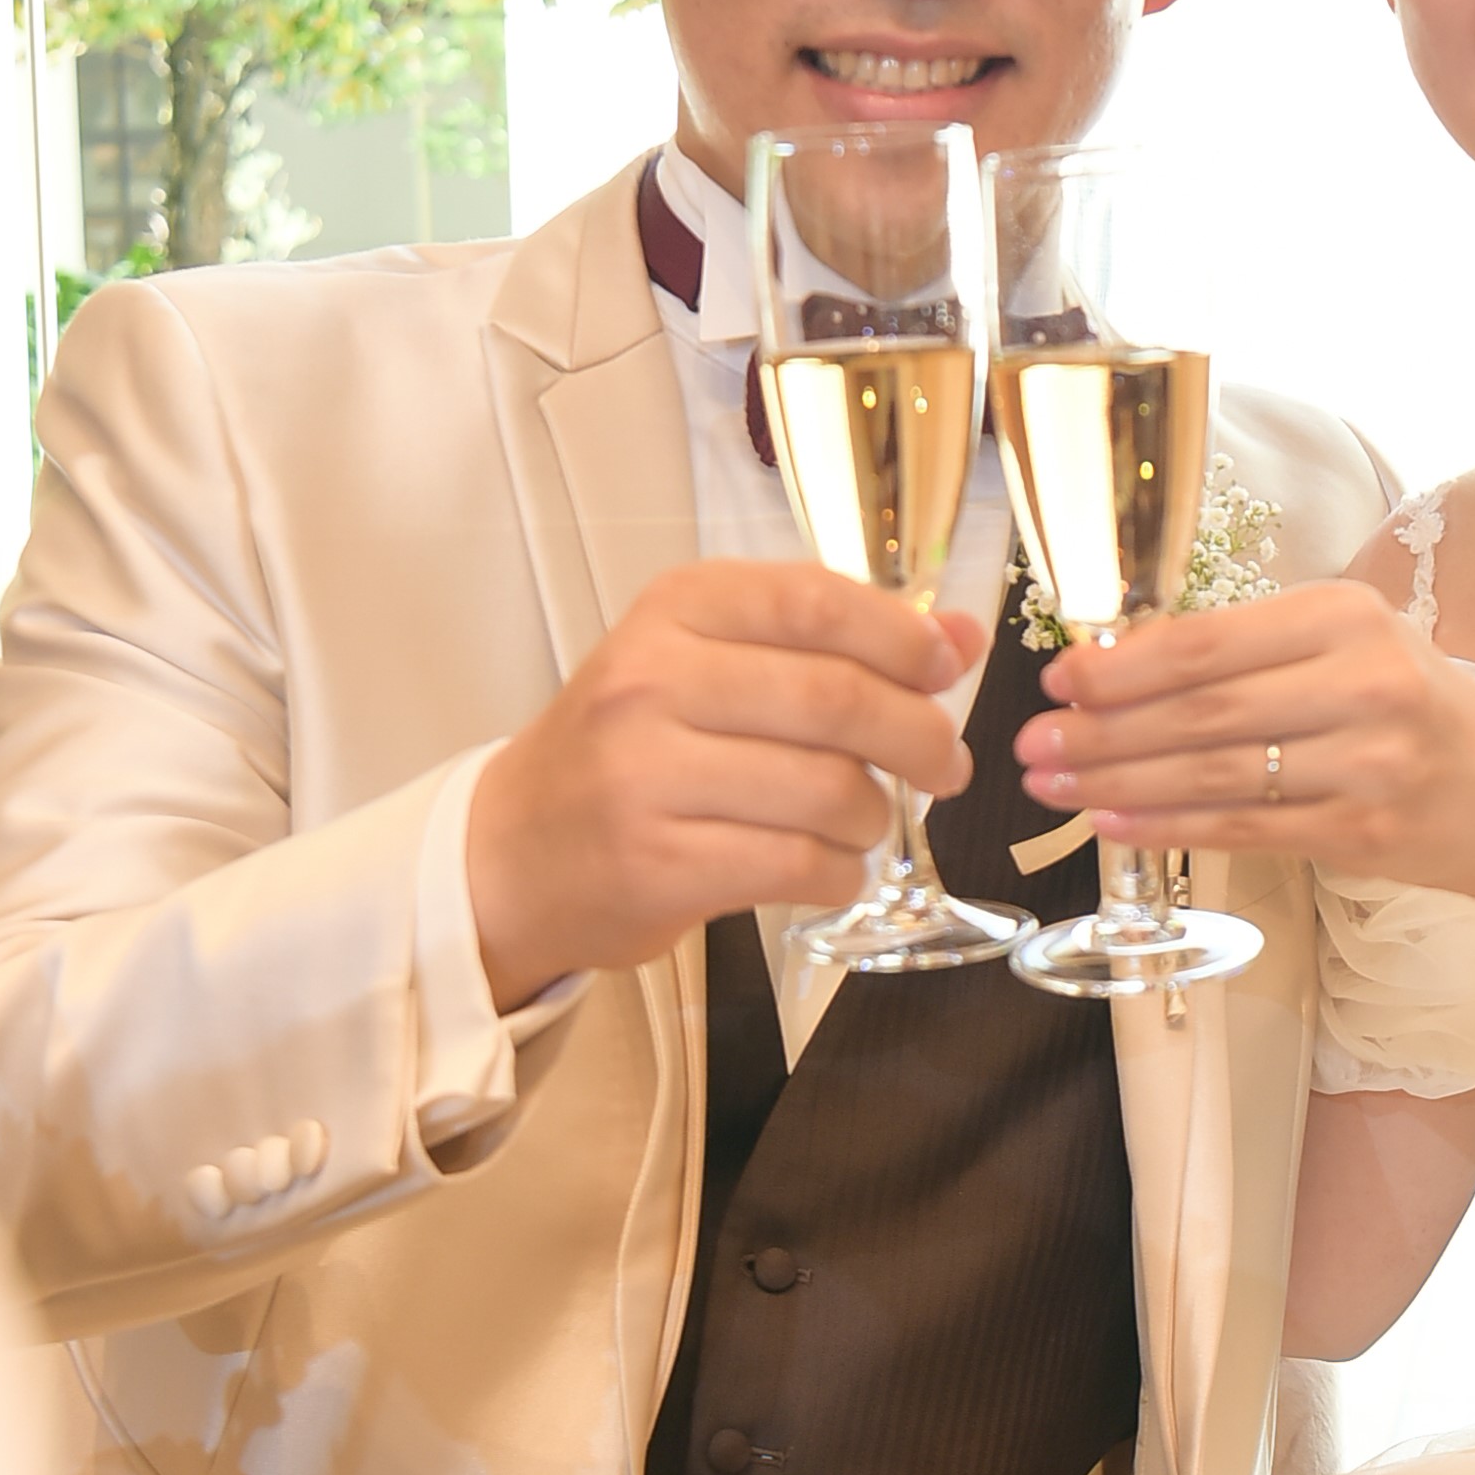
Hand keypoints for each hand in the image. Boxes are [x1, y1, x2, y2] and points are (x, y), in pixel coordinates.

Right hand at [468, 559, 978, 1009]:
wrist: (511, 853)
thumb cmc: (631, 750)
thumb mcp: (715, 666)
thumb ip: (835, 644)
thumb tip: (963, 636)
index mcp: (675, 609)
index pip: (815, 602)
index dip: (902, 638)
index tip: (943, 671)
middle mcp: (651, 680)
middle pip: (835, 699)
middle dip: (919, 737)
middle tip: (946, 767)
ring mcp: (645, 775)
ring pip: (828, 790)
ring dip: (876, 816)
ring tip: (866, 822)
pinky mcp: (656, 864)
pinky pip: (798, 864)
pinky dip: (841, 873)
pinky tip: (832, 868)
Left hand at [1013, 582, 1474, 888]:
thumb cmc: (1411, 711)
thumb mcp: (1345, 648)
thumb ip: (1248, 650)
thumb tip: (1115, 663)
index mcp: (1347, 615)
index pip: (1209, 642)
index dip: (1122, 666)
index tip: (1057, 679)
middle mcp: (1365, 682)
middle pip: (1202, 709)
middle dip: (1103, 730)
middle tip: (1032, 743)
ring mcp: (1368, 762)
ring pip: (1215, 774)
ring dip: (1119, 783)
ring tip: (1054, 786)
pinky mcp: (1362, 832)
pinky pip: (1243, 828)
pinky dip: (1168, 828)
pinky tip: (1114, 824)